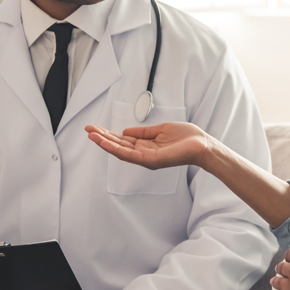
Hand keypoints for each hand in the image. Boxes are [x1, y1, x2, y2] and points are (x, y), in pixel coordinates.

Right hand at [85, 123, 211, 169]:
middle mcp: (143, 154)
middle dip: (102, 138)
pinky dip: (116, 148)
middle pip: (118, 146)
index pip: (123, 141)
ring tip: (91, 135)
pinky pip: (129, 154)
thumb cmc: (186, 138)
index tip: (95, 128)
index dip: (108, 134)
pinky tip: (105, 142)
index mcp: (145, 146)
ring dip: (105, 143)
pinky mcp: (150, 160)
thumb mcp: (160, 130)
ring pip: (120, 151)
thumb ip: (143, 132)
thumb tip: (125, 131)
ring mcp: (146, 159)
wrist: (202, 145)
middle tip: (87, 130)